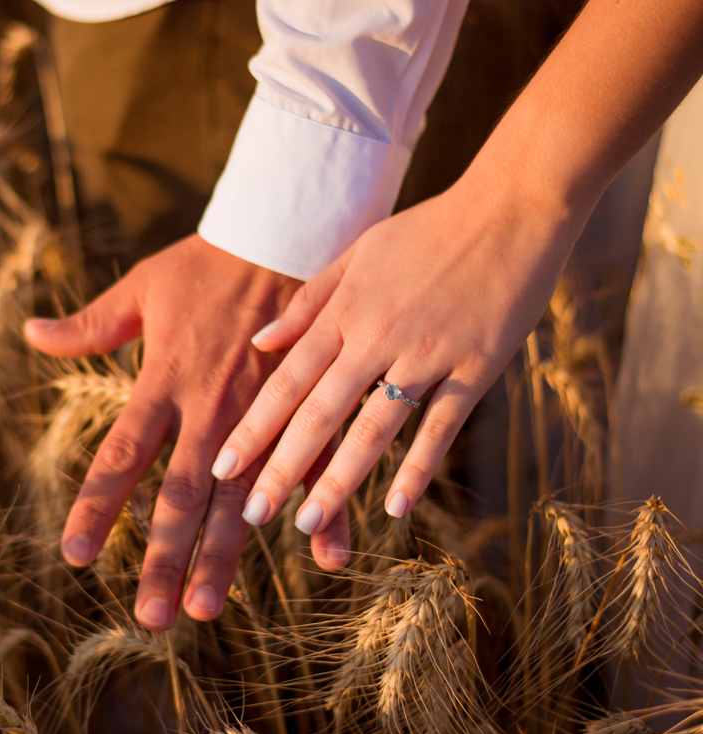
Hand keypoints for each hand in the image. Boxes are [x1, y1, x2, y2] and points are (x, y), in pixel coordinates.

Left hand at [24, 234, 345, 630]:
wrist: (288, 229)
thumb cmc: (208, 263)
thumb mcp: (143, 286)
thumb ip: (90, 324)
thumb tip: (30, 334)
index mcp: (165, 379)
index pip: (122, 453)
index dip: (97, 506)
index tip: (76, 556)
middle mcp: (211, 406)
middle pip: (180, 495)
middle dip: (163, 557)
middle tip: (150, 617)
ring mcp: (262, 413)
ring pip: (239, 496)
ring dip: (225, 555)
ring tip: (206, 608)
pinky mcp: (306, 408)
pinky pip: (314, 467)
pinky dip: (322, 511)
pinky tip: (327, 560)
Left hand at [213, 171, 584, 566]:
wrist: (514, 206)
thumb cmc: (428, 229)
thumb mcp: (357, 253)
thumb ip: (309, 301)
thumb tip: (261, 342)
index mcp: (345, 310)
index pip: (287, 380)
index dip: (254, 427)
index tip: (223, 468)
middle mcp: (378, 335)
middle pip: (321, 412)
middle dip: (283, 467)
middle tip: (254, 516)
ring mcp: (429, 353)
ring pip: (375, 427)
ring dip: (341, 480)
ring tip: (309, 523)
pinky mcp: (477, 366)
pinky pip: (441, 425)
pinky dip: (418, 467)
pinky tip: (396, 509)